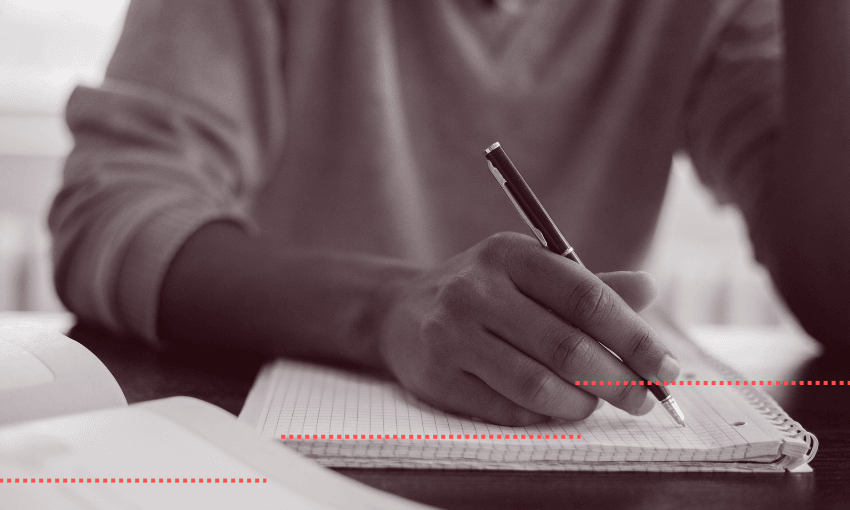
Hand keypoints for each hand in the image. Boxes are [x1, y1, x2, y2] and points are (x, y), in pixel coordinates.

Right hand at [377, 232, 679, 425]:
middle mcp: (476, 290)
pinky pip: (506, 410)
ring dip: (581, 403)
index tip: (667, 368)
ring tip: (594, 402)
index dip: (634, 336)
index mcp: (509, 254)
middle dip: (618, 380)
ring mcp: (451, 334)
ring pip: (537, 385)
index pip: (585, 296)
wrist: (400, 313)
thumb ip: (589, 286)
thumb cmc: (484, 294)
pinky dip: (543, 416)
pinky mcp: (437, 376)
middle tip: (644, 400)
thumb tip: (648, 289)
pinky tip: (554, 408)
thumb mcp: (530, 274)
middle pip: (566, 346)